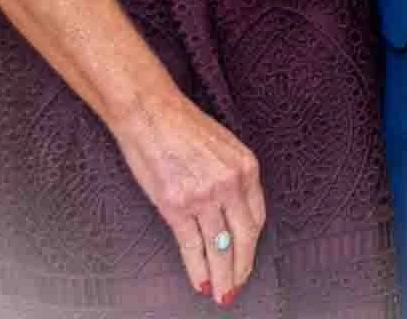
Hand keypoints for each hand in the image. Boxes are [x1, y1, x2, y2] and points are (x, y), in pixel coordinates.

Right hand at [115, 90, 265, 303]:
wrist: (150, 111)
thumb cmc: (183, 124)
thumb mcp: (223, 145)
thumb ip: (233, 177)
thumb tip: (233, 215)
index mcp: (245, 166)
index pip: (257, 217)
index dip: (252, 245)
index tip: (247, 260)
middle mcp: (229, 183)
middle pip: (243, 238)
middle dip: (241, 269)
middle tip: (237, 288)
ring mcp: (203, 196)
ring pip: (219, 248)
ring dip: (221, 276)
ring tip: (221, 294)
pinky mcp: (176, 206)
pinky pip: (192, 247)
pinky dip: (197, 269)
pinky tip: (201, 282)